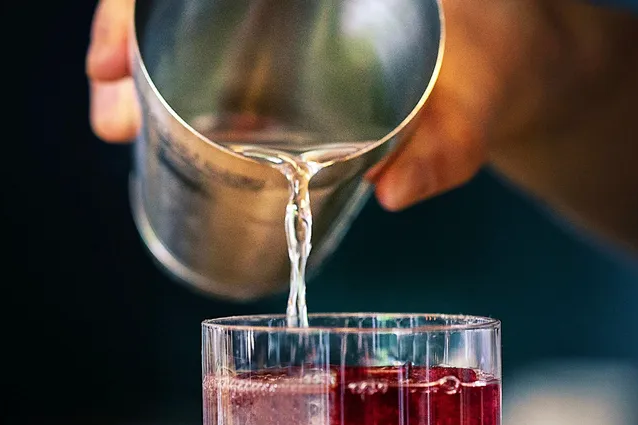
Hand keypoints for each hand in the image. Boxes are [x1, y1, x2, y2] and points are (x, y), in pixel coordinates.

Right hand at [86, 0, 588, 204]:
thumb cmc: (509, 63)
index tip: (115, 54)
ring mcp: (302, 3)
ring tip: (118, 120)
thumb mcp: (482, 105)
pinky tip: (159, 111)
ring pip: (197, 12)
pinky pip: (226, 38)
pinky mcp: (301, 33)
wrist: (529, 59)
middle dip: (129, 35)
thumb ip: (450, 148)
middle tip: (108, 109)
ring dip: (144, 62)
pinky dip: (182, 70)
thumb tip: (393, 193)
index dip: (141, 2)